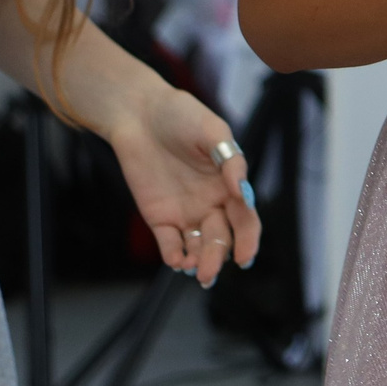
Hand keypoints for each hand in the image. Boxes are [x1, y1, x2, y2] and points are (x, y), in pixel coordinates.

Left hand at [109, 83, 261, 286]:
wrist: (139, 112)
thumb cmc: (181, 115)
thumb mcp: (212, 130)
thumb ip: (230, 160)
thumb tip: (244, 192)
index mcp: (229, 184)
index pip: (245, 219)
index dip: (248, 240)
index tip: (244, 258)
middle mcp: (211, 203)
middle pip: (221, 239)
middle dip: (217, 257)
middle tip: (209, 273)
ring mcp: (185, 212)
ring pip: (197, 246)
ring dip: (197, 261)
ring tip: (192, 269)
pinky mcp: (159, 217)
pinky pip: (170, 242)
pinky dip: (174, 255)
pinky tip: (175, 260)